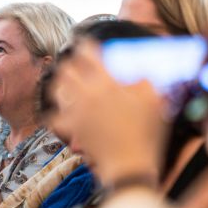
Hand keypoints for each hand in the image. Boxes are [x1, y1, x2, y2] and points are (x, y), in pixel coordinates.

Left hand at [51, 46, 166, 184]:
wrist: (130, 165)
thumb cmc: (146, 133)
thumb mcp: (154, 100)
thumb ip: (145, 78)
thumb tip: (138, 66)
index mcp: (107, 82)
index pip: (87, 53)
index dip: (85, 44)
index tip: (85, 43)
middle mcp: (87, 93)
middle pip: (66, 68)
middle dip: (70, 63)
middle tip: (77, 64)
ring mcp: (76, 111)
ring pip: (57, 89)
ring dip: (61, 84)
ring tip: (67, 84)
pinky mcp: (71, 128)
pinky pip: (54, 117)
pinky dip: (56, 113)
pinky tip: (61, 112)